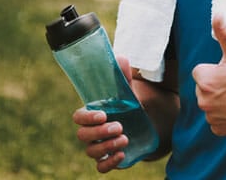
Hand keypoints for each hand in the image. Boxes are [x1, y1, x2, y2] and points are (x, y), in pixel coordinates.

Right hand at [70, 56, 132, 172]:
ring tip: (125, 138)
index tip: (103, 114)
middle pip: (82, 135)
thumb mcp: (129, 92)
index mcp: (93, 114)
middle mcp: (93, 131)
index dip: (87, 117)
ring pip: (91, 151)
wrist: (147, 127)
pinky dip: (109, 163)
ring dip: (106, 146)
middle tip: (119, 126)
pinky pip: (100, 167)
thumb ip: (123, 77)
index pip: (78, 117)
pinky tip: (122, 154)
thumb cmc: (131, 108)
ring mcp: (100, 146)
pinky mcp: (110, 159)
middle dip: (99, 132)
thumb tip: (120, 58)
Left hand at [191, 15, 225, 135]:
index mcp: (205, 80)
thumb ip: (224, 34)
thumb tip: (217, 15)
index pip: (200, 72)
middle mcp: (204, 100)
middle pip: (203, 89)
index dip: (215, 71)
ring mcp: (211, 116)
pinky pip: (216, 120)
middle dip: (215, 86)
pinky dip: (224, 117)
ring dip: (219, 102)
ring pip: (209, 104)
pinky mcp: (219, 128)